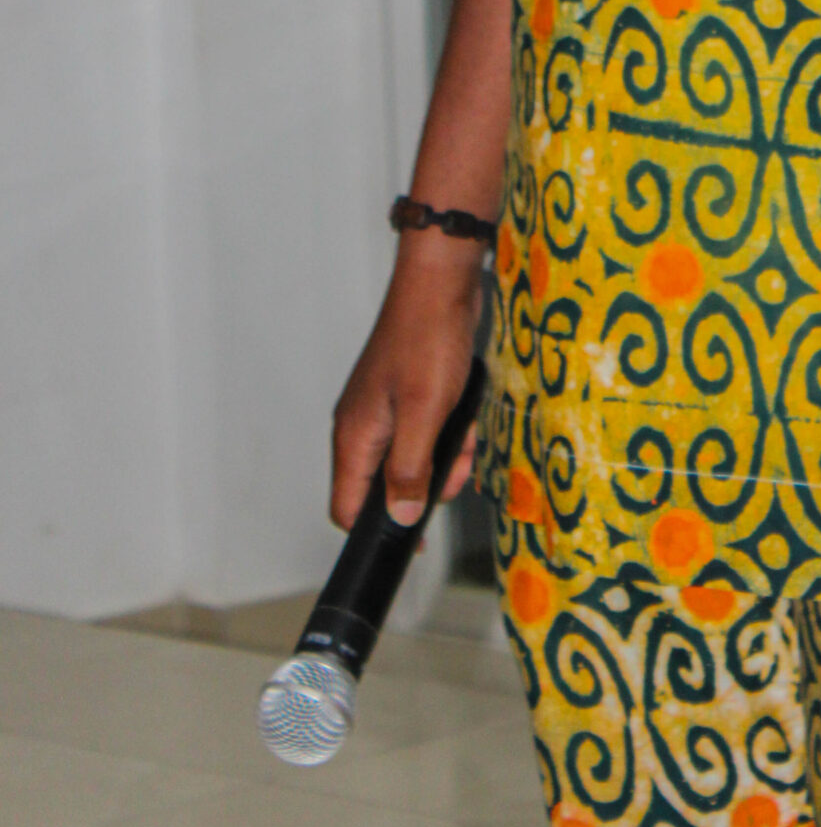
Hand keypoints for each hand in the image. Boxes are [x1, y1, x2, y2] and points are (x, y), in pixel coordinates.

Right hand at [330, 236, 483, 528]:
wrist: (442, 283)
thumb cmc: (429, 344)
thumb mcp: (423, 415)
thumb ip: (409, 470)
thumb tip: (402, 517)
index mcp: (355, 436)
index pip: (347, 507)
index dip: (377, 531)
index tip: (413, 543)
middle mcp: (362, 426)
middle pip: (386, 485)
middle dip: (426, 485)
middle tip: (456, 470)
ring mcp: (383, 408)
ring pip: (412, 457)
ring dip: (443, 455)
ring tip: (466, 440)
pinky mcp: (406, 393)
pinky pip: (425, 429)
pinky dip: (448, 430)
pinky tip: (466, 417)